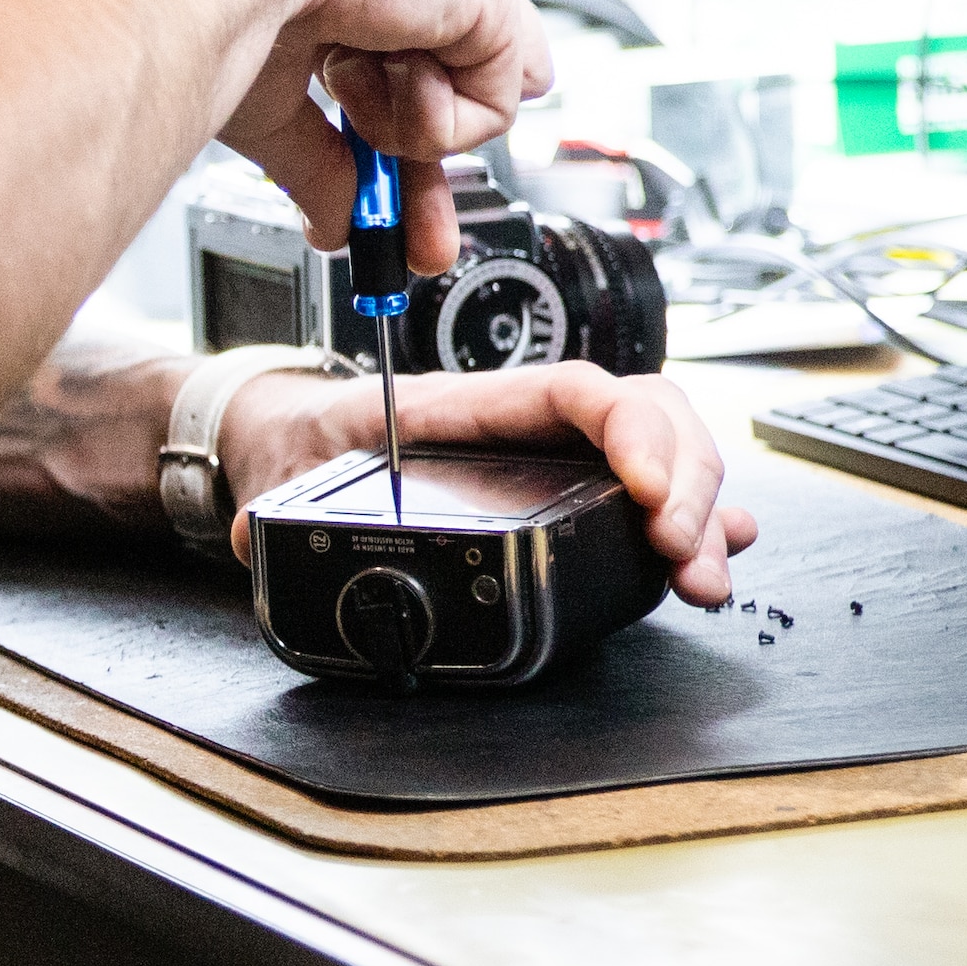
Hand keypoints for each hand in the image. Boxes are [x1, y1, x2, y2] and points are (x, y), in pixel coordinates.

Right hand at [111, 0, 553, 275]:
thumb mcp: (273, 101)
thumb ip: (322, 162)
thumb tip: (334, 224)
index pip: (407, 63)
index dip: (397, 137)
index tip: (383, 208)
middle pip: (458, 88)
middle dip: (428, 169)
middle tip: (414, 237)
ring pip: (471, 102)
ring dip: (402, 120)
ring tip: (344, 74)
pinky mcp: (494, 0)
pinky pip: (493, 109)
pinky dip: (430, 117)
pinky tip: (382, 67)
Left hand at [222, 361, 759, 606]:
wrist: (293, 441)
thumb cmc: (304, 437)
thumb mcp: (285, 468)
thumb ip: (272, 500)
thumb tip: (254, 530)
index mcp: (471, 405)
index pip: (572, 391)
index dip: (627, 428)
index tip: (645, 491)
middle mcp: (527, 425)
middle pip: (643, 419)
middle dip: (682, 482)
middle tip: (681, 552)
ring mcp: (556, 458)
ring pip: (661, 456)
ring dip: (699, 510)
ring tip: (703, 574)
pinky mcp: (566, 496)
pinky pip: (648, 494)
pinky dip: (691, 519)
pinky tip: (713, 552)